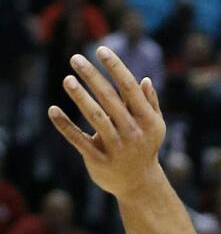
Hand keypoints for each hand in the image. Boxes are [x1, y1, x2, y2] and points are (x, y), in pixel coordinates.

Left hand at [48, 47, 166, 198]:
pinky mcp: (98, 159)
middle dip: (93, 76)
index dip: (116, 67)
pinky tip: (53, 110)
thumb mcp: (154, 126)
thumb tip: (143, 80)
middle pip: (110, 98)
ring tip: (67, 79)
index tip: (101, 49)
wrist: (139, 183)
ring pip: (95, 117)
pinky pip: (78, 139)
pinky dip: (65, 125)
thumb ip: (150, 103)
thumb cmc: (145, 147)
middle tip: (76, 59)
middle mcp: (133, 131)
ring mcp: (116, 146)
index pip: (130, 88)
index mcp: (147, 119)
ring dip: (80, 97)